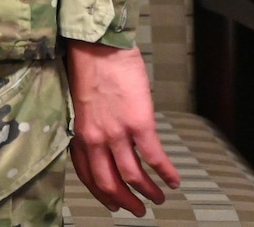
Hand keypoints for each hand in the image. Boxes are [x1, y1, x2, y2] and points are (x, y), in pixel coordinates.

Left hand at [64, 39, 178, 215]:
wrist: (99, 44)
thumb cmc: (88, 65)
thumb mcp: (79, 103)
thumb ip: (88, 125)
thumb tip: (101, 141)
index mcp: (79, 132)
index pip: (87, 174)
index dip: (101, 193)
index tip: (112, 203)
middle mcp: (95, 138)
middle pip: (109, 182)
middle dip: (125, 201)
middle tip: (137, 210)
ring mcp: (117, 133)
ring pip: (133, 176)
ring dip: (148, 192)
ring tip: (159, 198)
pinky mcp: (139, 124)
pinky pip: (154, 157)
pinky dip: (166, 173)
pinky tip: (174, 180)